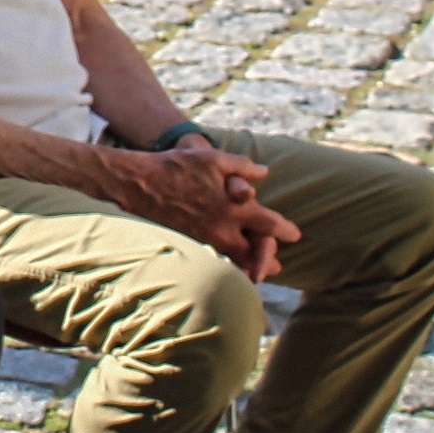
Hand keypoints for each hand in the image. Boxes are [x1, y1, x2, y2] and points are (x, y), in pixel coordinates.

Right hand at [122, 145, 298, 282]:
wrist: (139, 183)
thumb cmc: (177, 167)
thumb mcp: (213, 158)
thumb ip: (243, 166)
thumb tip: (264, 173)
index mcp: (234, 207)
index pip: (270, 225)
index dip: (285, 230)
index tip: (295, 235)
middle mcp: (222, 228)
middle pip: (255, 254)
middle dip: (269, 260)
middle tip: (278, 266)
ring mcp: (204, 239)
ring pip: (234, 262)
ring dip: (248, 268)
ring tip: (257, 274)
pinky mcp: (188, 244)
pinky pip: (213, 260)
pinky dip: (225, 266)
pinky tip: (226, 266)